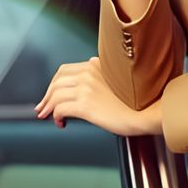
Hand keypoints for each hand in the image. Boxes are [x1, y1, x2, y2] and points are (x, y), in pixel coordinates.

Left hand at [34, 56, 155, 136]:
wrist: (145, 114)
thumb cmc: (135, 102)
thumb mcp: (117, 81)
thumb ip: (100, 77)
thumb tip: (82, 88)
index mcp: (97, 64)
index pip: (65, 70)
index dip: (54, 83)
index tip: (50, 95)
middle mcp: (90, 72)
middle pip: (57, 81)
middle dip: (47, 95)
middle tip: (42, 108)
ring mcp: (87, 88)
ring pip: (56, 95)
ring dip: (48, 106)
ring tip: (46, 116)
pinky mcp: (85, 104)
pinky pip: (60, 108)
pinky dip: (55, 116)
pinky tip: (60, 123)